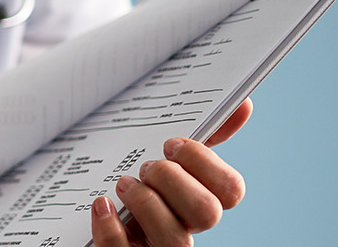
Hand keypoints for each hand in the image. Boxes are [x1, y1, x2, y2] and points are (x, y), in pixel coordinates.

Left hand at [90, 98, 252, 246]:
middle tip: (147, 167)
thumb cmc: (140, 188)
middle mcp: (186, 228)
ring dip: (147, 204)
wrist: (95, 219)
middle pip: (207, 213)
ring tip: (124, 184)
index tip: (172, 144)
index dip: (205, 163)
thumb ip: (200, 137)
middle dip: (175, 181)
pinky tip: (102, 204)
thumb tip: (242, 103)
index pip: (231, 190)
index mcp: (199, 202)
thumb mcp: (166, 162)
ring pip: (176, 242)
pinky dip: (111, 228)